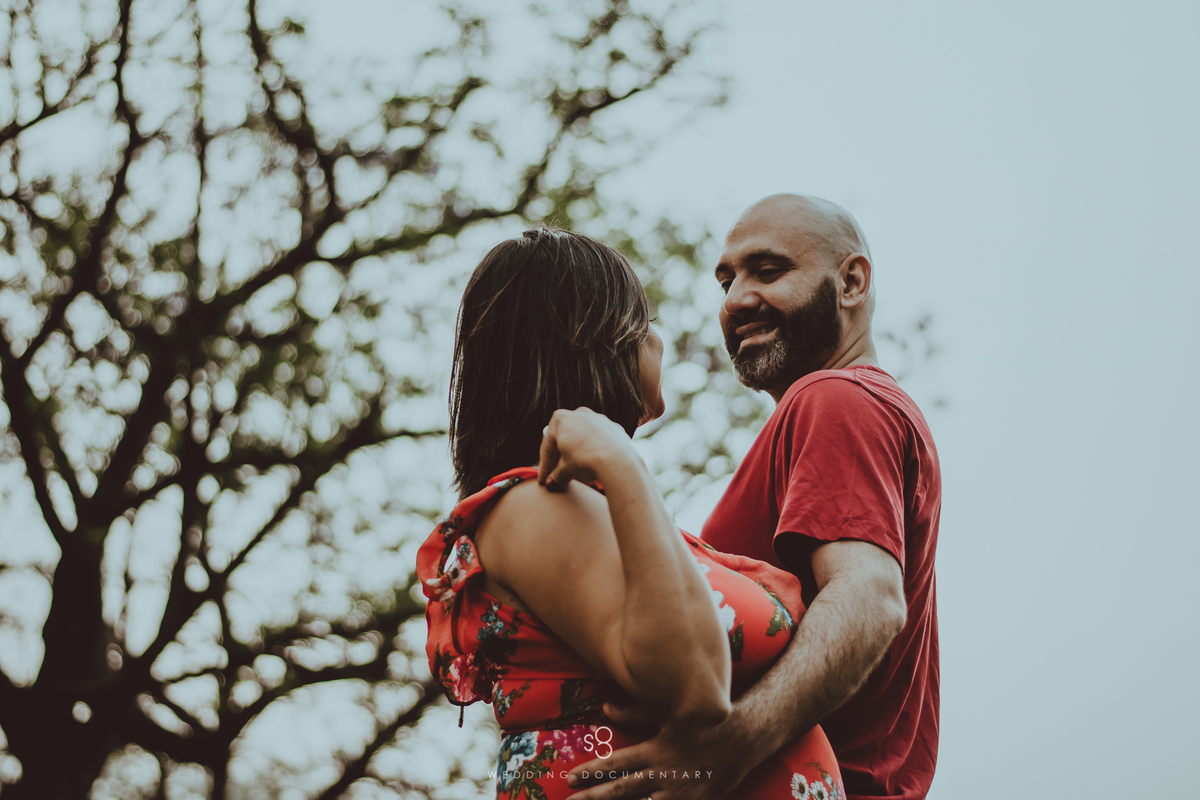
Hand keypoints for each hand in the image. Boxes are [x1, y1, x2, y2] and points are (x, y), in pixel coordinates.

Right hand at [538, 407, 636, 489]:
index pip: (548, 445)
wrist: (618, 461)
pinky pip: (600, 440)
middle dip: (561, 457)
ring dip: (579, 453)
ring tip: (579, 472)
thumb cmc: (586, 461)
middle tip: (559, 475)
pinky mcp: (614, 427)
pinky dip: (595, 451)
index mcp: (561, 419)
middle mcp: (579, 413)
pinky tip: (595, 465)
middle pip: (565, 438)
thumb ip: (556, 476)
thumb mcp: (566, 471)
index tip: (544, 480)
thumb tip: (552, 483)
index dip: (545, 465)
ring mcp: (598, 418)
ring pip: (583, 438)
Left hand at [566, 703, 752, 799]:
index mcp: (656, 750)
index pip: (615, 764)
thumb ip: (635, 713)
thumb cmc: (703, 721)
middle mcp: (665, 774)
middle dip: (593, 797)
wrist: (744, 738)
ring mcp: (680, 793)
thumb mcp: (669, 712)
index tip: (570, 778)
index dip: (591, 772)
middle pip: (621, 790)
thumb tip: (605, 708)